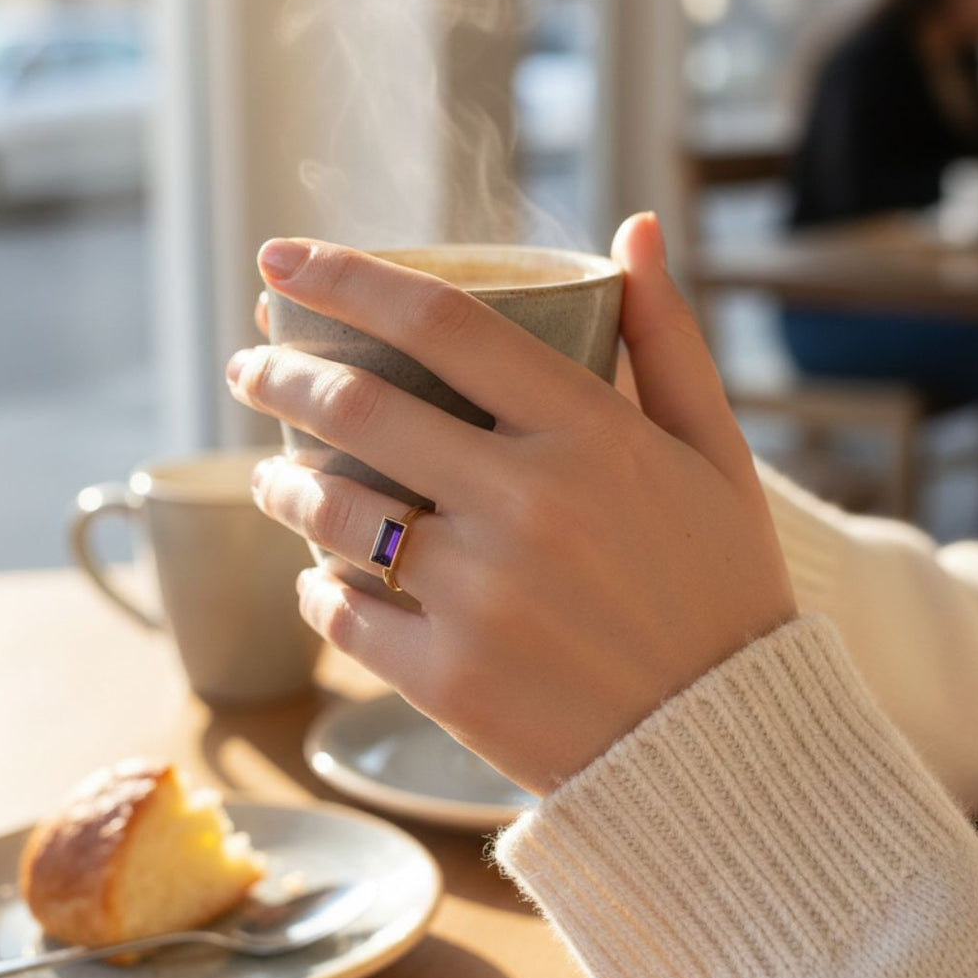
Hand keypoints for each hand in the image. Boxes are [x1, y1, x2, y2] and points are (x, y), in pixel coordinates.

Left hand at [227, 214, 795, 793]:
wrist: (727, 751)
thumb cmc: (722, 586)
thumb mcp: (716, 450)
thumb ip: (666, 334)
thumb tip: (635, 227)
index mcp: (591, 434)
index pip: (442, 321)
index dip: (346, 276)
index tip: (281, 259)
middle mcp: (526, 503)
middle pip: (359, 408)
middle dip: (280, 375)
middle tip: (251, 367)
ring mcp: (482, 595)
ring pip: (331, 512)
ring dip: (281, 483)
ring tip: (272, 476)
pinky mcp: (450, 679)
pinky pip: (343, 614)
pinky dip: (317, 590)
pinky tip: (320, 579)